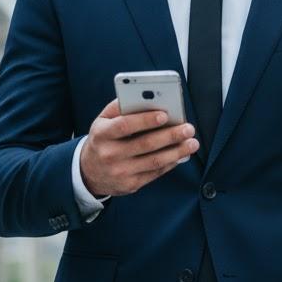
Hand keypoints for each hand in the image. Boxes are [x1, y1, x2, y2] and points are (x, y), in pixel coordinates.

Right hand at [80, 98, 198, 197]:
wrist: (88, 172)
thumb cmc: (102, 139)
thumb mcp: (103, 121)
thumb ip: (120, 107)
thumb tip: (144, 96)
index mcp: (102, 134)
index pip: (125, 125)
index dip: (145, 120)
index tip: (165, 114)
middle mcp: (110, 154)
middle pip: (145, 144)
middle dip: (170, 135)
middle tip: (188, 128)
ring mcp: (120, 172)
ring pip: (154, 161)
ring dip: (177, 151)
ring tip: (192, 143)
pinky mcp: (130, 184)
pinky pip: (155, 172)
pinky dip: (171, 163)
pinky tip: (182, 154)